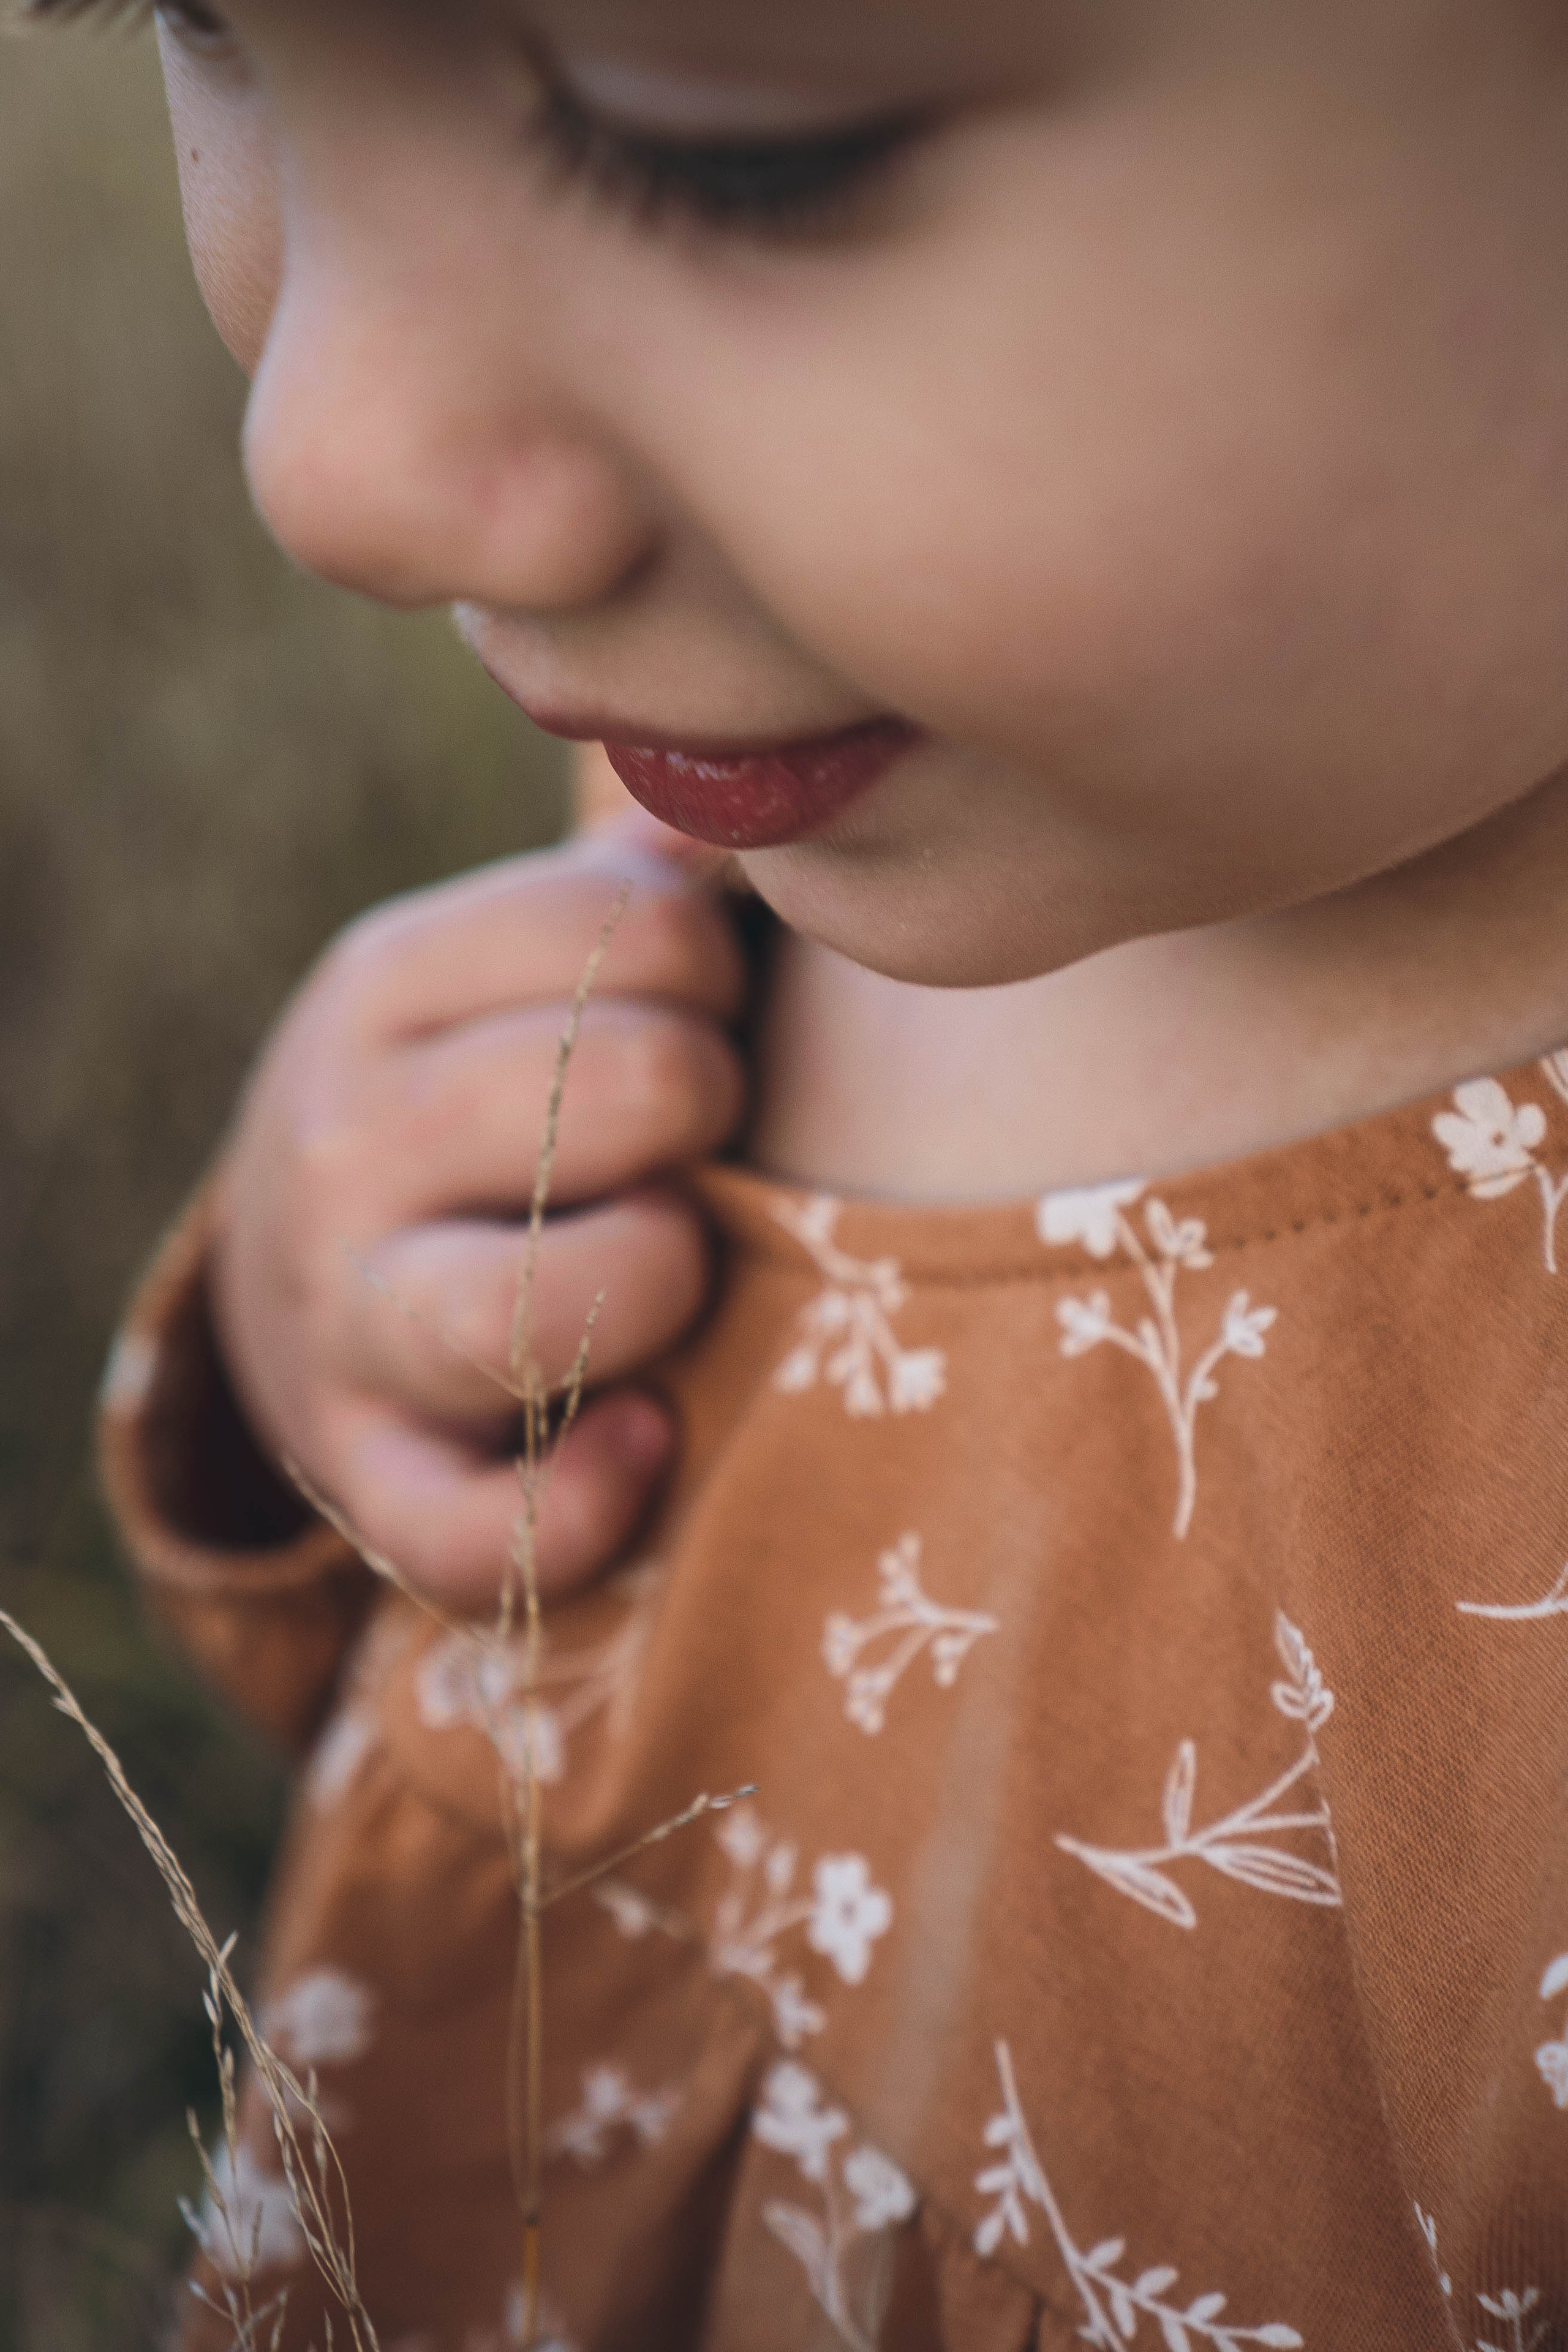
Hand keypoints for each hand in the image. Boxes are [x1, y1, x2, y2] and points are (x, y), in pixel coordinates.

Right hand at [210, 819, 746, 1614]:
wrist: (307, 1271)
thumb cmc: (475, 1089)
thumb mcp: (498, 961)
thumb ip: (622, 885)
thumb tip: (751, 810)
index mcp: (384, 984)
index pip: (617, 931)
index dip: (710, 970)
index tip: (695, 1005)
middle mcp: (344, 1146)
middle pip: (610, 1091)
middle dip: (705, 1104)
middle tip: (696, 1126)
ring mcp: (344, 1323)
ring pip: (521, 1311)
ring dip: (653, 1277)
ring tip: (676, 1256)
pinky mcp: (369, 1480)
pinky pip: (472, 1531)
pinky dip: (580, 1503)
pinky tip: (649, 1436)